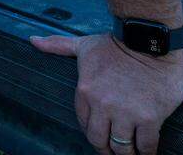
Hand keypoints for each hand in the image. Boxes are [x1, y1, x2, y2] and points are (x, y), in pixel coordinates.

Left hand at [30, 32, 182, 153]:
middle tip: (114, 151)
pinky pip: (146, 145)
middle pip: (100, 140)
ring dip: (127, 153)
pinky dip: (147, 152)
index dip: (93, 132)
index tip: (101, 135)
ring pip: (122, 147)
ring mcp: (126, 113)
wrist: (148, 40)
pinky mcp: (149, 118)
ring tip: (132, 153)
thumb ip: (58, 46)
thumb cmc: (116, 44)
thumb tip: (33, 40)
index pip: (84, 124)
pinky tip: (147, 151)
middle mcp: (103, 105)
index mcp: (85, 91)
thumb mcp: (83, 45)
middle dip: (106, 149)